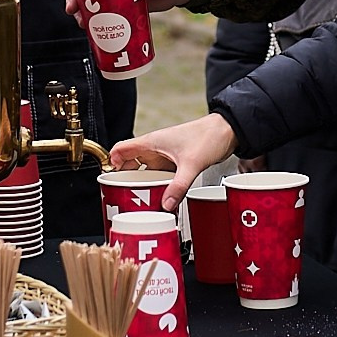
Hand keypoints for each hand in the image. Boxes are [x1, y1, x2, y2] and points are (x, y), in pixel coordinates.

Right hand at [110, 114, 236, 208]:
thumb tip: (166, 205)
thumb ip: (178, 185)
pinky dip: (156, 186)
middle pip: (130, 164)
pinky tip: (159, 198)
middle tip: (121, 197)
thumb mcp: (191, 164)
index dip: (110, 163)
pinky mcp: (175, 162)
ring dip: (141, 185)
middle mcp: (155, 148)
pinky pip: (159, 176)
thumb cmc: (208, 136)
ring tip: (138, 202)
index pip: (121, 150)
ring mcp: (164, 156)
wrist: (228, 131)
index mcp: (152, 142)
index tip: (108, 180)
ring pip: (145, 172)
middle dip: (124, 180)